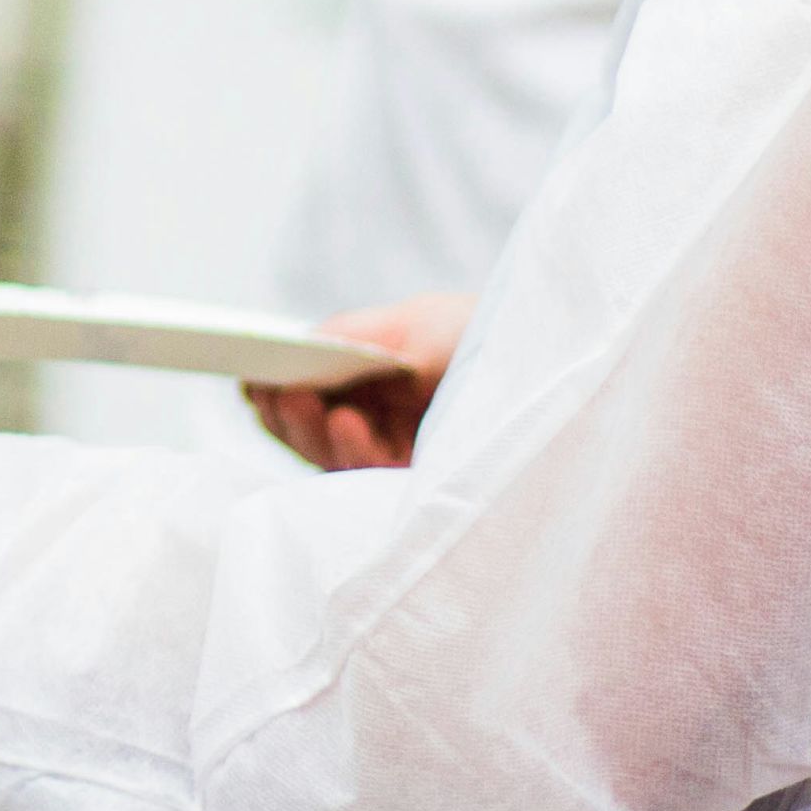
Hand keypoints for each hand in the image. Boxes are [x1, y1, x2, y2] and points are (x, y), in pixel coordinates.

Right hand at [244, 290, 470, 471]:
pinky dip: (352, 453)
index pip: (308, 398)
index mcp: (372, 385)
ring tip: (307, 402)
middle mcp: (380, 426)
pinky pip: (371, 482)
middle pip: (310, 435)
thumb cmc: (492, 336)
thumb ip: (354, 335)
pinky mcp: (420, 489)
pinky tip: (348, 424)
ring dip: (312, 435)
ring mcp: (398, 459)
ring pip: (332, 462)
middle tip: (273, 394)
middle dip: (286, 417)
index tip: (251, 379)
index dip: (275, 394)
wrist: (560, 364)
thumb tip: (293, 345)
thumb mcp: (417, 322)